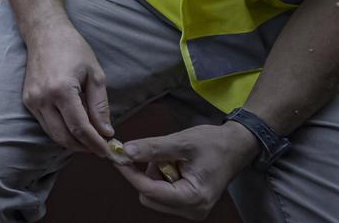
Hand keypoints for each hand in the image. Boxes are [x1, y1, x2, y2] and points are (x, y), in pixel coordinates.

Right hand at [22, 20, 112, 155]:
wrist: (45, 33)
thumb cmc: (73, 49)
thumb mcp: (94, 75)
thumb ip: (100, 106)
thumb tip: (105, 132)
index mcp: (61, 90)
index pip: (80, 128)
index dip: (95, 144)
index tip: (109, 152)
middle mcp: (42, 98)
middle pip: (64, 137)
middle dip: (84, 147)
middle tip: (101, 150)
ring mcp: (31, 100)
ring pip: (53, 134)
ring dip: (72, 142)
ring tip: (90, 142)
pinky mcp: (27, 100)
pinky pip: (45, 124)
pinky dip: (61, 131)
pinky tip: (75, 129)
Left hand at [115, 123, 260, 219]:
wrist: (236, 147)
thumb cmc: (213, 144)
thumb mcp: (182, 142)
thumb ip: (153, 148)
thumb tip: (125, 151)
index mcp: (193, 197)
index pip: (150, 190)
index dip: (130, 173)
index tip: (116, 156)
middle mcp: (192, 210)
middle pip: (148, 196)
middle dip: (146, 174)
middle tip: (158, 154)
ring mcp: (190, 209)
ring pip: (153, 196)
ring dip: (153, 175)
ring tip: (171, 159)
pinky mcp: (188, 204)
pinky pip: (161, 194)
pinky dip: (160, 178)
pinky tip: (174, 165)